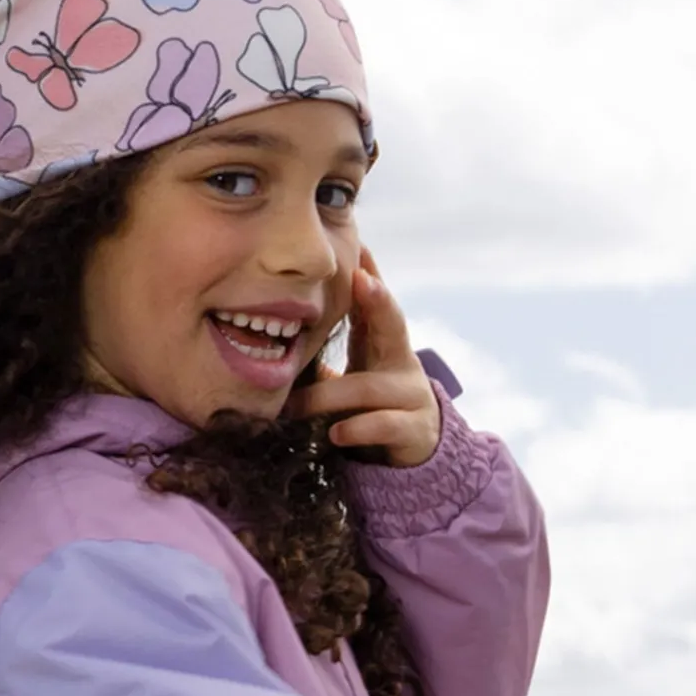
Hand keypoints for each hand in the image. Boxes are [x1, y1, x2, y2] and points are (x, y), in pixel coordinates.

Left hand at [283, 248, 442, 467]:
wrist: (415, 446)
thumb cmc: (373, 403)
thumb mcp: (354, 370)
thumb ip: (329, 348)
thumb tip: (279, 320)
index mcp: (384, 344)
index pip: (375, 305)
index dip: (367, 279)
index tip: (359, 248)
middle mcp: (402, 363)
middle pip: (393, 324)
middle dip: (378, 300)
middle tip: (359, 280)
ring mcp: (411, 396)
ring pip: (368, 387)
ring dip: (327, 396)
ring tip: (295, 407)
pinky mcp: (413, 431)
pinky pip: (384, 426)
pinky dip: (357, 429)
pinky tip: (336, 433)